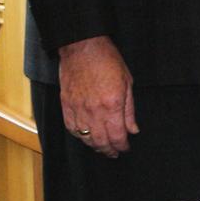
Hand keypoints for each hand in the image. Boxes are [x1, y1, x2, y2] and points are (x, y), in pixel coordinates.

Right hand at [57, 36, 137, 157]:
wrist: (82, 47)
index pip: (117, 136)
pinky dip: (79, 137)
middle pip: (101, 141)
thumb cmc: (107, 61)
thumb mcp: (127, 82)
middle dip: (109, 150)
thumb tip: (133, 129)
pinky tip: (85, 137)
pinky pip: (72, 129)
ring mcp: (78, 110)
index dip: (122, 146)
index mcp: (112, 105)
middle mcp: (94, 111)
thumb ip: (129, 110)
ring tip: (102, 148)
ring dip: (94, 146)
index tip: (125, 148)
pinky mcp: (66, 106)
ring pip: (85, 138)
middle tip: (114, 153)